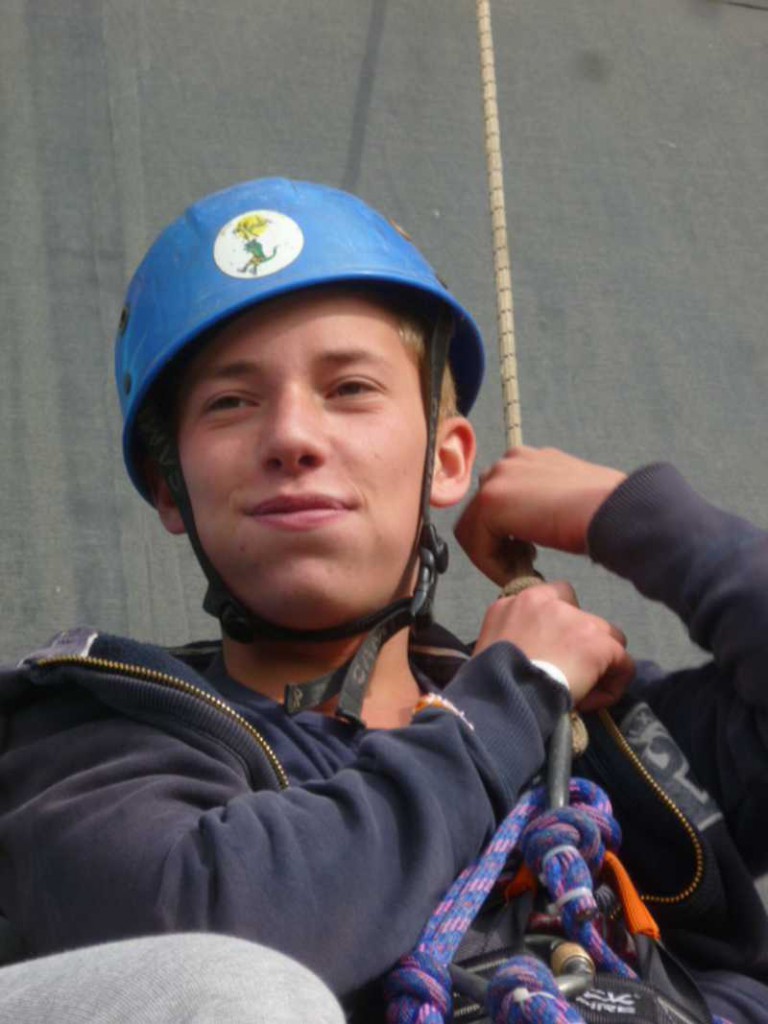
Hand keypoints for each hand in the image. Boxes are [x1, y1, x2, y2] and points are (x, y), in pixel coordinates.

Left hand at [454, 446, 626, 586]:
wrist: (620, 511)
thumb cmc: (611, 514)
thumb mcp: (576, 502)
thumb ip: (551, 506)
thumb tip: (546, 523)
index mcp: (533, 460)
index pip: (502, 498)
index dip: (510, 533)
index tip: (530, 555)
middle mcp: (511, 461)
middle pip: (482, 512)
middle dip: (499, 544)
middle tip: (525, 567)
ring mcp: (498, 477)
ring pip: (474, 529)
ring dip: (494, 558)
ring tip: (524, 574)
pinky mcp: (490, 501)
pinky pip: (476, 545)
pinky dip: (492, 567)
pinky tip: (520, 576)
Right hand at [474, 580, 633, 709]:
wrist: (502, 694)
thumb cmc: (489, 677)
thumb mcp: (491, 642)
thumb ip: (515, 632)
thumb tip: (532, 649)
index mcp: (521, 601)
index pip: (558, 596)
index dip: (563, 623)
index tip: (555, 650)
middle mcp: (552, 602)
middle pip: (586, 617)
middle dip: (582, 643)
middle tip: (569, 672)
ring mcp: (578, 621)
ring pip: (610, 638)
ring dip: (600, 661)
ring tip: (585, 689)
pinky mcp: (598, 644)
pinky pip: (623, 663)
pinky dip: (614, 684)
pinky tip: (593, 701)